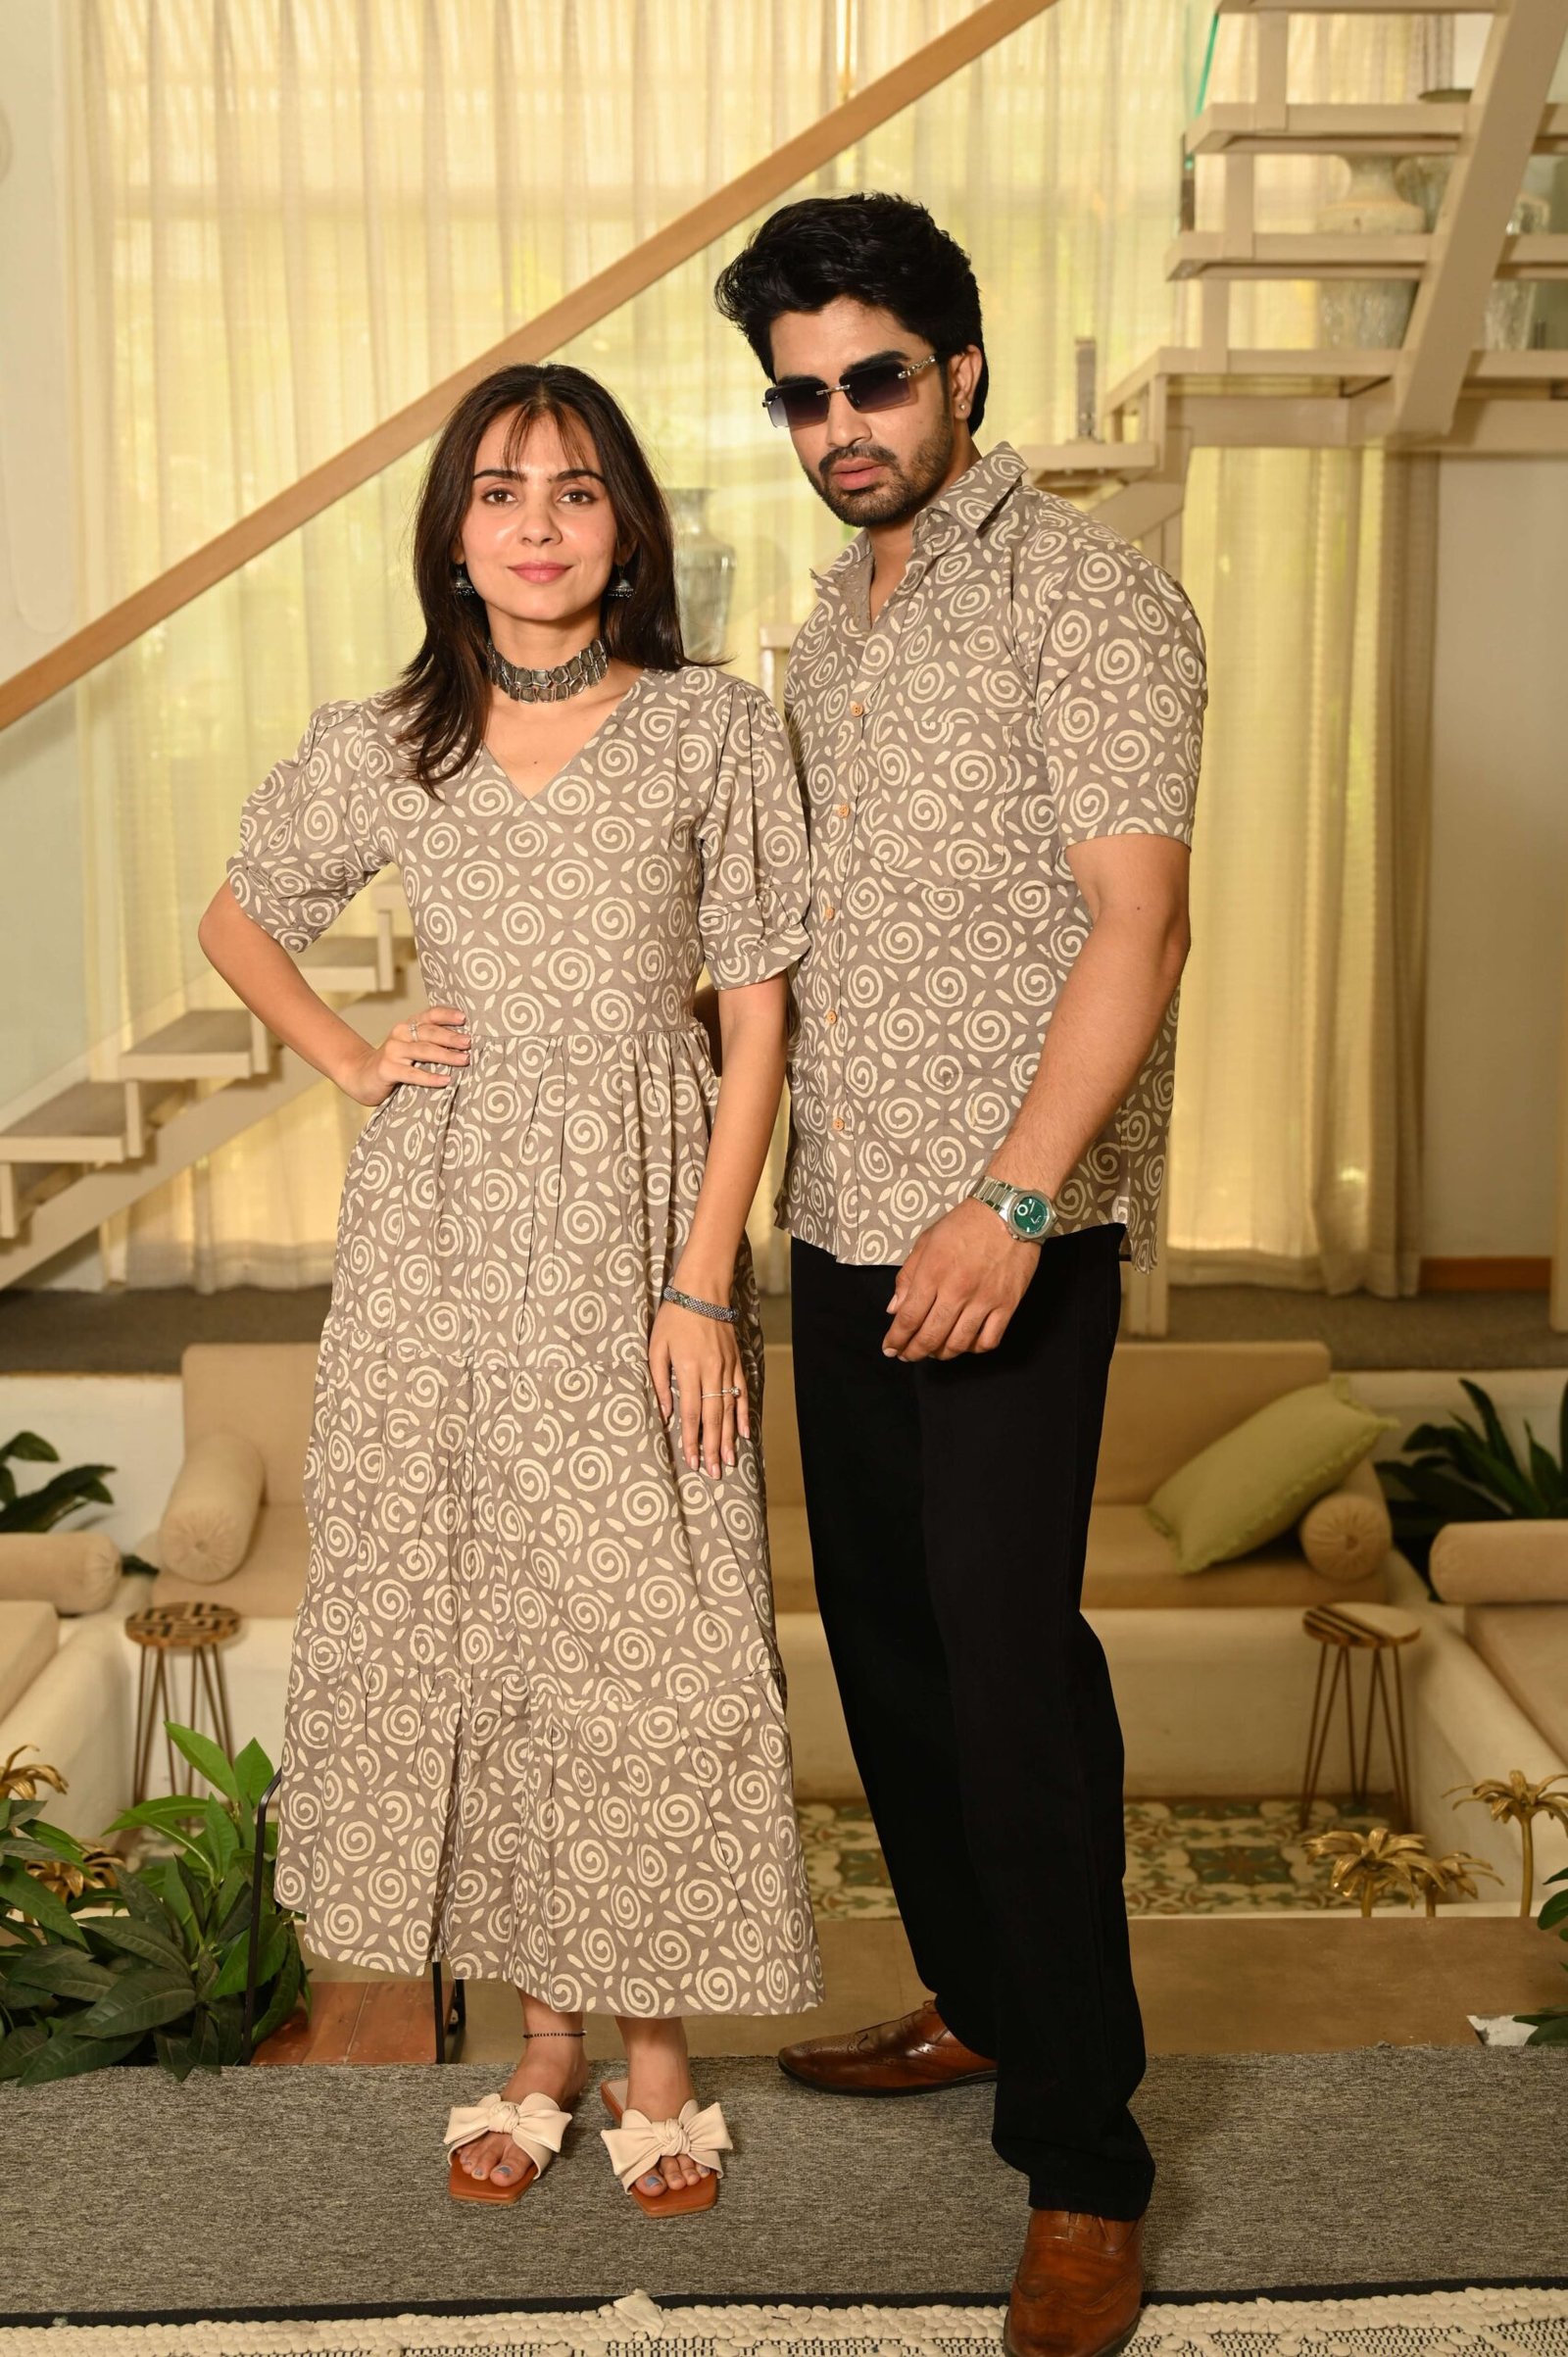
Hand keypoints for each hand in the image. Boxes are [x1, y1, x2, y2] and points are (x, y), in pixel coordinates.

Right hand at [338, 1005, 469, 1107]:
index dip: (447, 1015)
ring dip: (446, 1055)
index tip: (465, 1018)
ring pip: (423, 1050)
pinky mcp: (387, 1069)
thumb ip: (431, 1043)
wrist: (361, 1076)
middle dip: (452, 1037)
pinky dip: (430, 1077)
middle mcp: (400, 1034)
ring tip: (464, 1060)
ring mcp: (392, 1051)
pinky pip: (412, 1073)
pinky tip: (445, 1080)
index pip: (430, 1015)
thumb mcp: (412, 1049)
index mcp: (409, 1026)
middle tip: (469, 1043)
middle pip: (430, 1032)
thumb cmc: (396, 1063)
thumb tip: (466, 1045)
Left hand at [648, 1299, 749, 1479]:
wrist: (702, 1291)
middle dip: (712, 1447)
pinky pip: (741, 1392)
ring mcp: (727, 1368)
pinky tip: (744, 1432)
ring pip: (729, 1409)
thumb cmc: (674, 1319)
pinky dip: (743, 1413)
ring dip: (729, 1437)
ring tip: (728, 1460)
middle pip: (713, 1417)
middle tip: (713, 1471)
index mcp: (688, 1369)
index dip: (691, 1439)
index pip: (691, 1413)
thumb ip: (659, 1382)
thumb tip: (663, 1414)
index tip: (691, 1461)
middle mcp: (711, 1372)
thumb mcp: (656, 1348)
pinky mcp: (736, 1362)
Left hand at [882, 1200, 1038, 1361]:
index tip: (890, 1349)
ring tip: (934, 1352)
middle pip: (930, 1336)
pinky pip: (989, 1340)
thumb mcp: (926, 1242)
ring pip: (958, 1344)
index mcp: (932, 1273)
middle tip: (908, 1356)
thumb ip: (907, 1276)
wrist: (1008, 1212)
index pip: (908, 1318)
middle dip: (914, 1352)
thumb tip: (894, 1309)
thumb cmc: (964, 1224)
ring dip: (941, 1354)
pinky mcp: (1007, 1305)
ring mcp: (984, 1300)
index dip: (897, 1339)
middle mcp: (956, 1291)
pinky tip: (966, 1344)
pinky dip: (974, 1349)